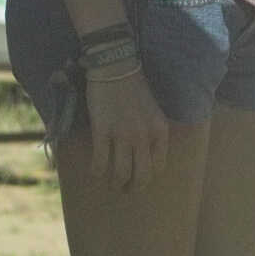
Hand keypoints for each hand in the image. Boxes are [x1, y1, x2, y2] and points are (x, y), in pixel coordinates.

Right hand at [83, 65, 172, 192]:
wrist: (115, 66)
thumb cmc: (133, 86)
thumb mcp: (154, 110)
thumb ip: (152, 131)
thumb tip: (144, 151)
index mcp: (160, 132)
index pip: (158, 167)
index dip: (147, 177)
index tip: (139, 179)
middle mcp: (144, 137)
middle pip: (141, 175)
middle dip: (133, 187)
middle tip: (126, 189)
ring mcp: (123, 134)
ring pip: (121, 172)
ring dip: (115, 183)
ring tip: (110, 184)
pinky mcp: (102, 130)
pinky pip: (100, 159)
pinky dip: (96, 171)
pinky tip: (94, 173)